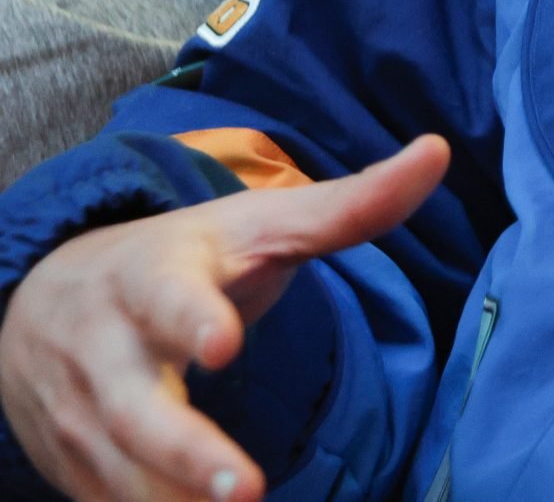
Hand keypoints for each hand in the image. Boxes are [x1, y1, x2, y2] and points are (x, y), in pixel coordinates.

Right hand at [0, 138, 449, 501]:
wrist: (51, 299)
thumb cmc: (185, 257)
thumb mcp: (257, 225)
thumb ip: (348, 206)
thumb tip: (437, 152)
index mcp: (153, 277)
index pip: (168, 298)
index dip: (191, 321)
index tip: (224, 346)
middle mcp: (106, 349)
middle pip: (138, 410)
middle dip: (187, 454)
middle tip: (246, 491)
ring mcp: (82, 412)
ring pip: (118, 468)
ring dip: (169, 498)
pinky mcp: (74, 461)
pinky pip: (105, 499)